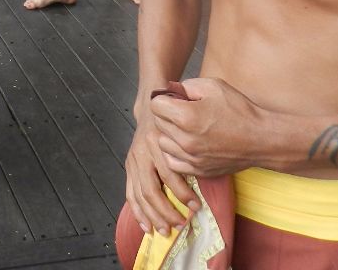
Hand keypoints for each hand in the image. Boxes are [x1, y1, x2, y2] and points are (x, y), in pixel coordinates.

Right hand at [125, 116, 198, 233]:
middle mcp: (143, 151)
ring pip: (140, 194)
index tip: (197, 206)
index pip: (170, 174)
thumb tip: (208, 172)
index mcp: (158, 141)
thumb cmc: (174, 120)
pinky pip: (131, 193)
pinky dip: (138, 212)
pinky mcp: (129, 166)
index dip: (183, 193)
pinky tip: (146, 226)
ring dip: (153, 216)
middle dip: (166, 210)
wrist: (151, 107)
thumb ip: (191, 149)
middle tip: (181, 224)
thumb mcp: (184, 128)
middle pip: (152, 189)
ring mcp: (133, 160)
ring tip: (166, 230)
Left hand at [149, 77, 266, 177]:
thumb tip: (170, 90)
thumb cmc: (239, 110)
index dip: (164, 98)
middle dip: (167, 115)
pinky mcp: (197, 170)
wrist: (261, 139)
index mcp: (186, 116)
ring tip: (186, 128)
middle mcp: (185, 139)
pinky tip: (187, 144)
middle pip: (158, 123)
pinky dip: (175, 153)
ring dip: (170, 134)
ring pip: (162, 143)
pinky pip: (172, 162)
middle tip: (184, 112)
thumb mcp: (213, 86)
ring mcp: (191, 158)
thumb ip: (187, 86)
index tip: (176, 99)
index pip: (155, 105)